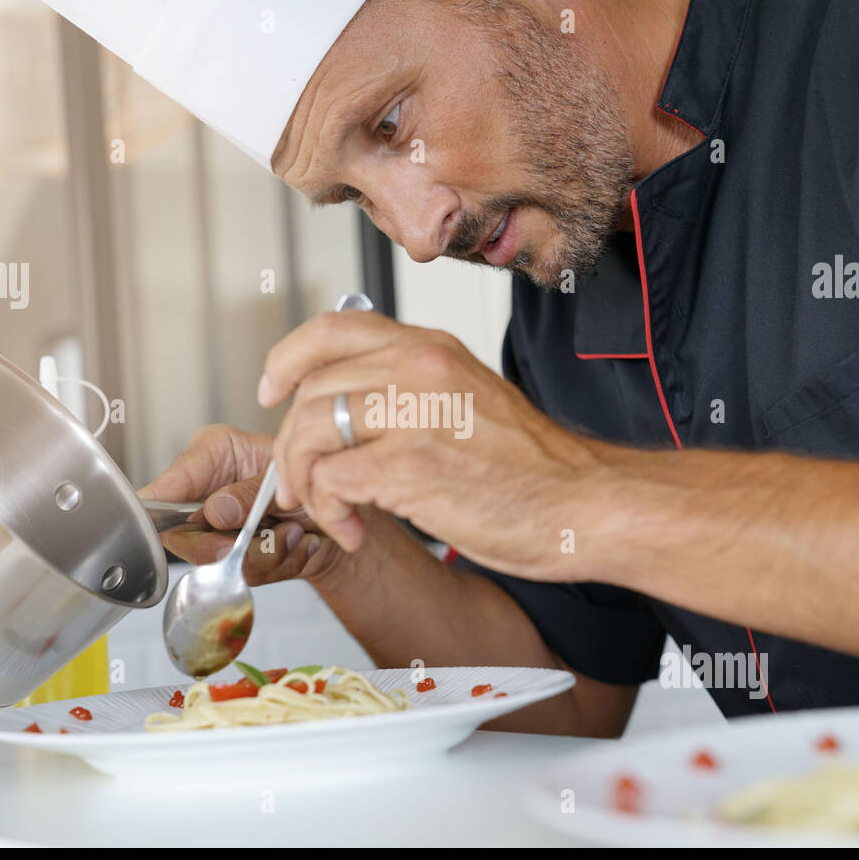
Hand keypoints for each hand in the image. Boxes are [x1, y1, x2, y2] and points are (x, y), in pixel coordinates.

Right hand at [138, 424, 344, 584]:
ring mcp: (222, 533)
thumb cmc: (311, 475)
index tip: (157, 522)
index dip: (156, 510)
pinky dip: (282, 563)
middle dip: (224, 545)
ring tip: (295, 531)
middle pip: (184, 538)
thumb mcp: (284, 472)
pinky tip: (300, 543)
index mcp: (210, 458)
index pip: (165, 488)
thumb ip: (250, 492)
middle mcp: (208, 497)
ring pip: (219, 563)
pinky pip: (250, 576)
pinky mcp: (241, 562)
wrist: (346, 512)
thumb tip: (215, 511)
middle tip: (259, 534)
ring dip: (266, 553)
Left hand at [258, 311, 606, 580]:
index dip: (286, 360)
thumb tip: (348, 411)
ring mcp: (414, 414)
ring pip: (310, 431)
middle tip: (299, 484)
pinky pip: (331, 481)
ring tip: (330, 511)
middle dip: (291, 445)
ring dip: (304, 482)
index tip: (272, 391)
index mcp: (430, 349)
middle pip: (309, 390)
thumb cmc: (534, 468)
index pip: (330, 329)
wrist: (587, 503)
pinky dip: (329, 512)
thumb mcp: (469, 399)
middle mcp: (418, 368)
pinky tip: (356, 530)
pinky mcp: (411, 466)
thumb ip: (411, 391)